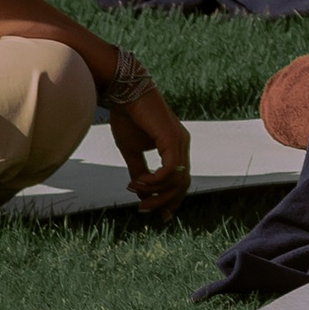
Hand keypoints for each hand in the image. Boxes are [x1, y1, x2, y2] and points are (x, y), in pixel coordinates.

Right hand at [109, 86, 190, 220]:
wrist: (125, 93)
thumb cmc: (128, 119)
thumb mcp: (132, 152)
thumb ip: (139, 171)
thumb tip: (140, 192)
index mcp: (176, 147)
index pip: (181, 180)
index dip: (172, 200)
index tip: (158, 216)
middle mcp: (182, 145)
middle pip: (182, 184)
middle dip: (163, 201)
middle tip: (143, 209)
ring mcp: (180, 141)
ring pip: (177, 179)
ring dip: (155, 190)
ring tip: (134, 187)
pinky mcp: (172, 138)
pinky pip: (170, 169)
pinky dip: (155, 180)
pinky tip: (139, 180)